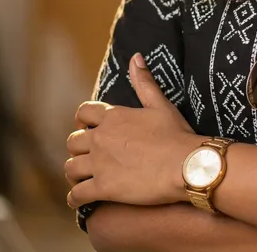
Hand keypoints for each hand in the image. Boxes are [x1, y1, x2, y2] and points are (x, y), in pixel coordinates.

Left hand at [65, 53, 202, 208]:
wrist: (186, 165)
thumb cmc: (176, 134)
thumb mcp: (161, 104)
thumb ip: (144, 82)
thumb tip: (135, 57)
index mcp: (114, 117)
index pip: (83, 112)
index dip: (83, 120)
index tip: (88, 127)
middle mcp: (101, 138)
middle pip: (72, 141)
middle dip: (78, 147)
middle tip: (88, 154)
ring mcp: (100, 164)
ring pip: (70, 167)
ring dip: (75, 172)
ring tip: (83, 176)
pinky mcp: (103, 188)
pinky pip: (76, 194)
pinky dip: (75, 198)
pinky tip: (80, 200)